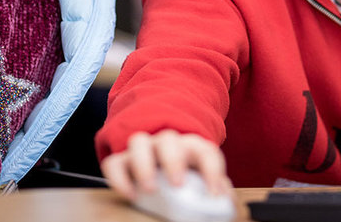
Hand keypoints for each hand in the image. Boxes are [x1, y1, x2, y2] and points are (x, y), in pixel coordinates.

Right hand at [100, 129, 231, 199]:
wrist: (158, 157)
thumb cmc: (184, 169)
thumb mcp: (201, 175)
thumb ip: (213, 183)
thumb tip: (226, 200)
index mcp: (191, 146)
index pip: (205, 151)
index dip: (212, 170)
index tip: (214, 194)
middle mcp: (165, 143)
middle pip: (168, 139)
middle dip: (173, 161)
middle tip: (177, 184)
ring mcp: (142, 149)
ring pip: (138, 142)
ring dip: (144, 164)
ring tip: (149, 189)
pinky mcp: (121, 160)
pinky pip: (114, 163)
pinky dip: (119, 178)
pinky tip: (130, 195)